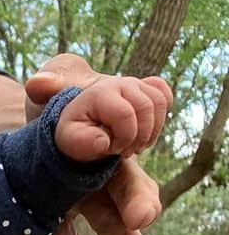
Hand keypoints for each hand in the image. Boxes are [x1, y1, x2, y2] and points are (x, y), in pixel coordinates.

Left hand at [24, 54, 170, 234]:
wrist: (28, 124)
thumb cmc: (55, 97)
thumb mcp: (56, 82)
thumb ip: (54, 79)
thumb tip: (37, 84)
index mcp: (111, 139)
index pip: (133, 153)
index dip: (138, 172)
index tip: (139, 191)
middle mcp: (103, 173)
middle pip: (126, 191)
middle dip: (135, 211)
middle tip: (140, 230)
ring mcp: (80, 197)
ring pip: (104, 222)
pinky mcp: (51, 216)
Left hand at [54, 75, 171, 161]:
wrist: (81, 123)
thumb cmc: (76, 132)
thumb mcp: (70, 140)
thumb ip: (82, 142)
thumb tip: (104, 142)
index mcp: (101, 93)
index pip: (125, 114)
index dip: (124, 138)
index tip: (112, 150)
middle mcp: (121, 83)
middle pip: (146, 107)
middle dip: (140, 136)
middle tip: (126, 151)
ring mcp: (136, 83)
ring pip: (160, 102)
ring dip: (153, 130)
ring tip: (136, 146)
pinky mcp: (146, 87)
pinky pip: (165, 95)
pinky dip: (162, 115)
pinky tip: (148, 130)